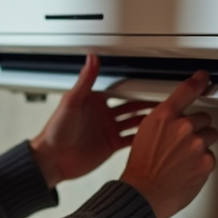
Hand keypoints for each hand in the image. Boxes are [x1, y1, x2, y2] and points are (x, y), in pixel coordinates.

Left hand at [29, 55, 154, 187]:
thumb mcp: (71, 102)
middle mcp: (104, 115)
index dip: (135, 87)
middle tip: (165, 99)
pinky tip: (154, 135)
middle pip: (131, 105)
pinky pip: (130, 140)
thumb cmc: (55, 131)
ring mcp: (108, 130)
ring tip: (165, 116)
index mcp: (95, 101)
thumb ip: (85, 80)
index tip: (150, 81)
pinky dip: (142, 137)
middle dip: (147, 102)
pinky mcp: (111, 146)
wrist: (52, 159)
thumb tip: (92, 58)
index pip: (120, 90)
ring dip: (148, 119)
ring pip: (134, 122)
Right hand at [121, 70, 217, 217]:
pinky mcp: (207, 161)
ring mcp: (197, 144)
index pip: (185, 92)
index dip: (197, 82)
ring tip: (184, 158)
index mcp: (164, 117)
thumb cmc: (141, 167)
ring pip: (210, 136)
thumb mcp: (145, 133)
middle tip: (182, 143)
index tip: (204, 77)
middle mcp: (182, 127)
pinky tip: (187, 169)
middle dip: (197, 128)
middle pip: (204, 118)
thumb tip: (178, 118)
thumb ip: (165, 122)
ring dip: (202, 144)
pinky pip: (211, 156)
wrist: (144, 193)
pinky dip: (202, 162)